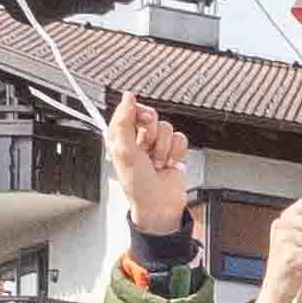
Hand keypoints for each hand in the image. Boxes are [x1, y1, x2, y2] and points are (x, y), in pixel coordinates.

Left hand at [110, 93, 196, 230]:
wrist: (159, 204)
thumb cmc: (137, 183)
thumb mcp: (124, 150)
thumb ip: (124, 121)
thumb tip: (127, 97)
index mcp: (121, 137)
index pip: (129, 110)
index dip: (137, 114)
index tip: (141, 122)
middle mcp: (138, 139)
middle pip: (151, 117)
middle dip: (152, 135)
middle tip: (147, 148)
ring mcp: (157, 145)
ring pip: (167, 128)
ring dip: (163, 148)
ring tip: (157, 163)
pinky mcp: (173, 151)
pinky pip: (180, 138)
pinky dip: (176, 152)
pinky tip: (169, 164)